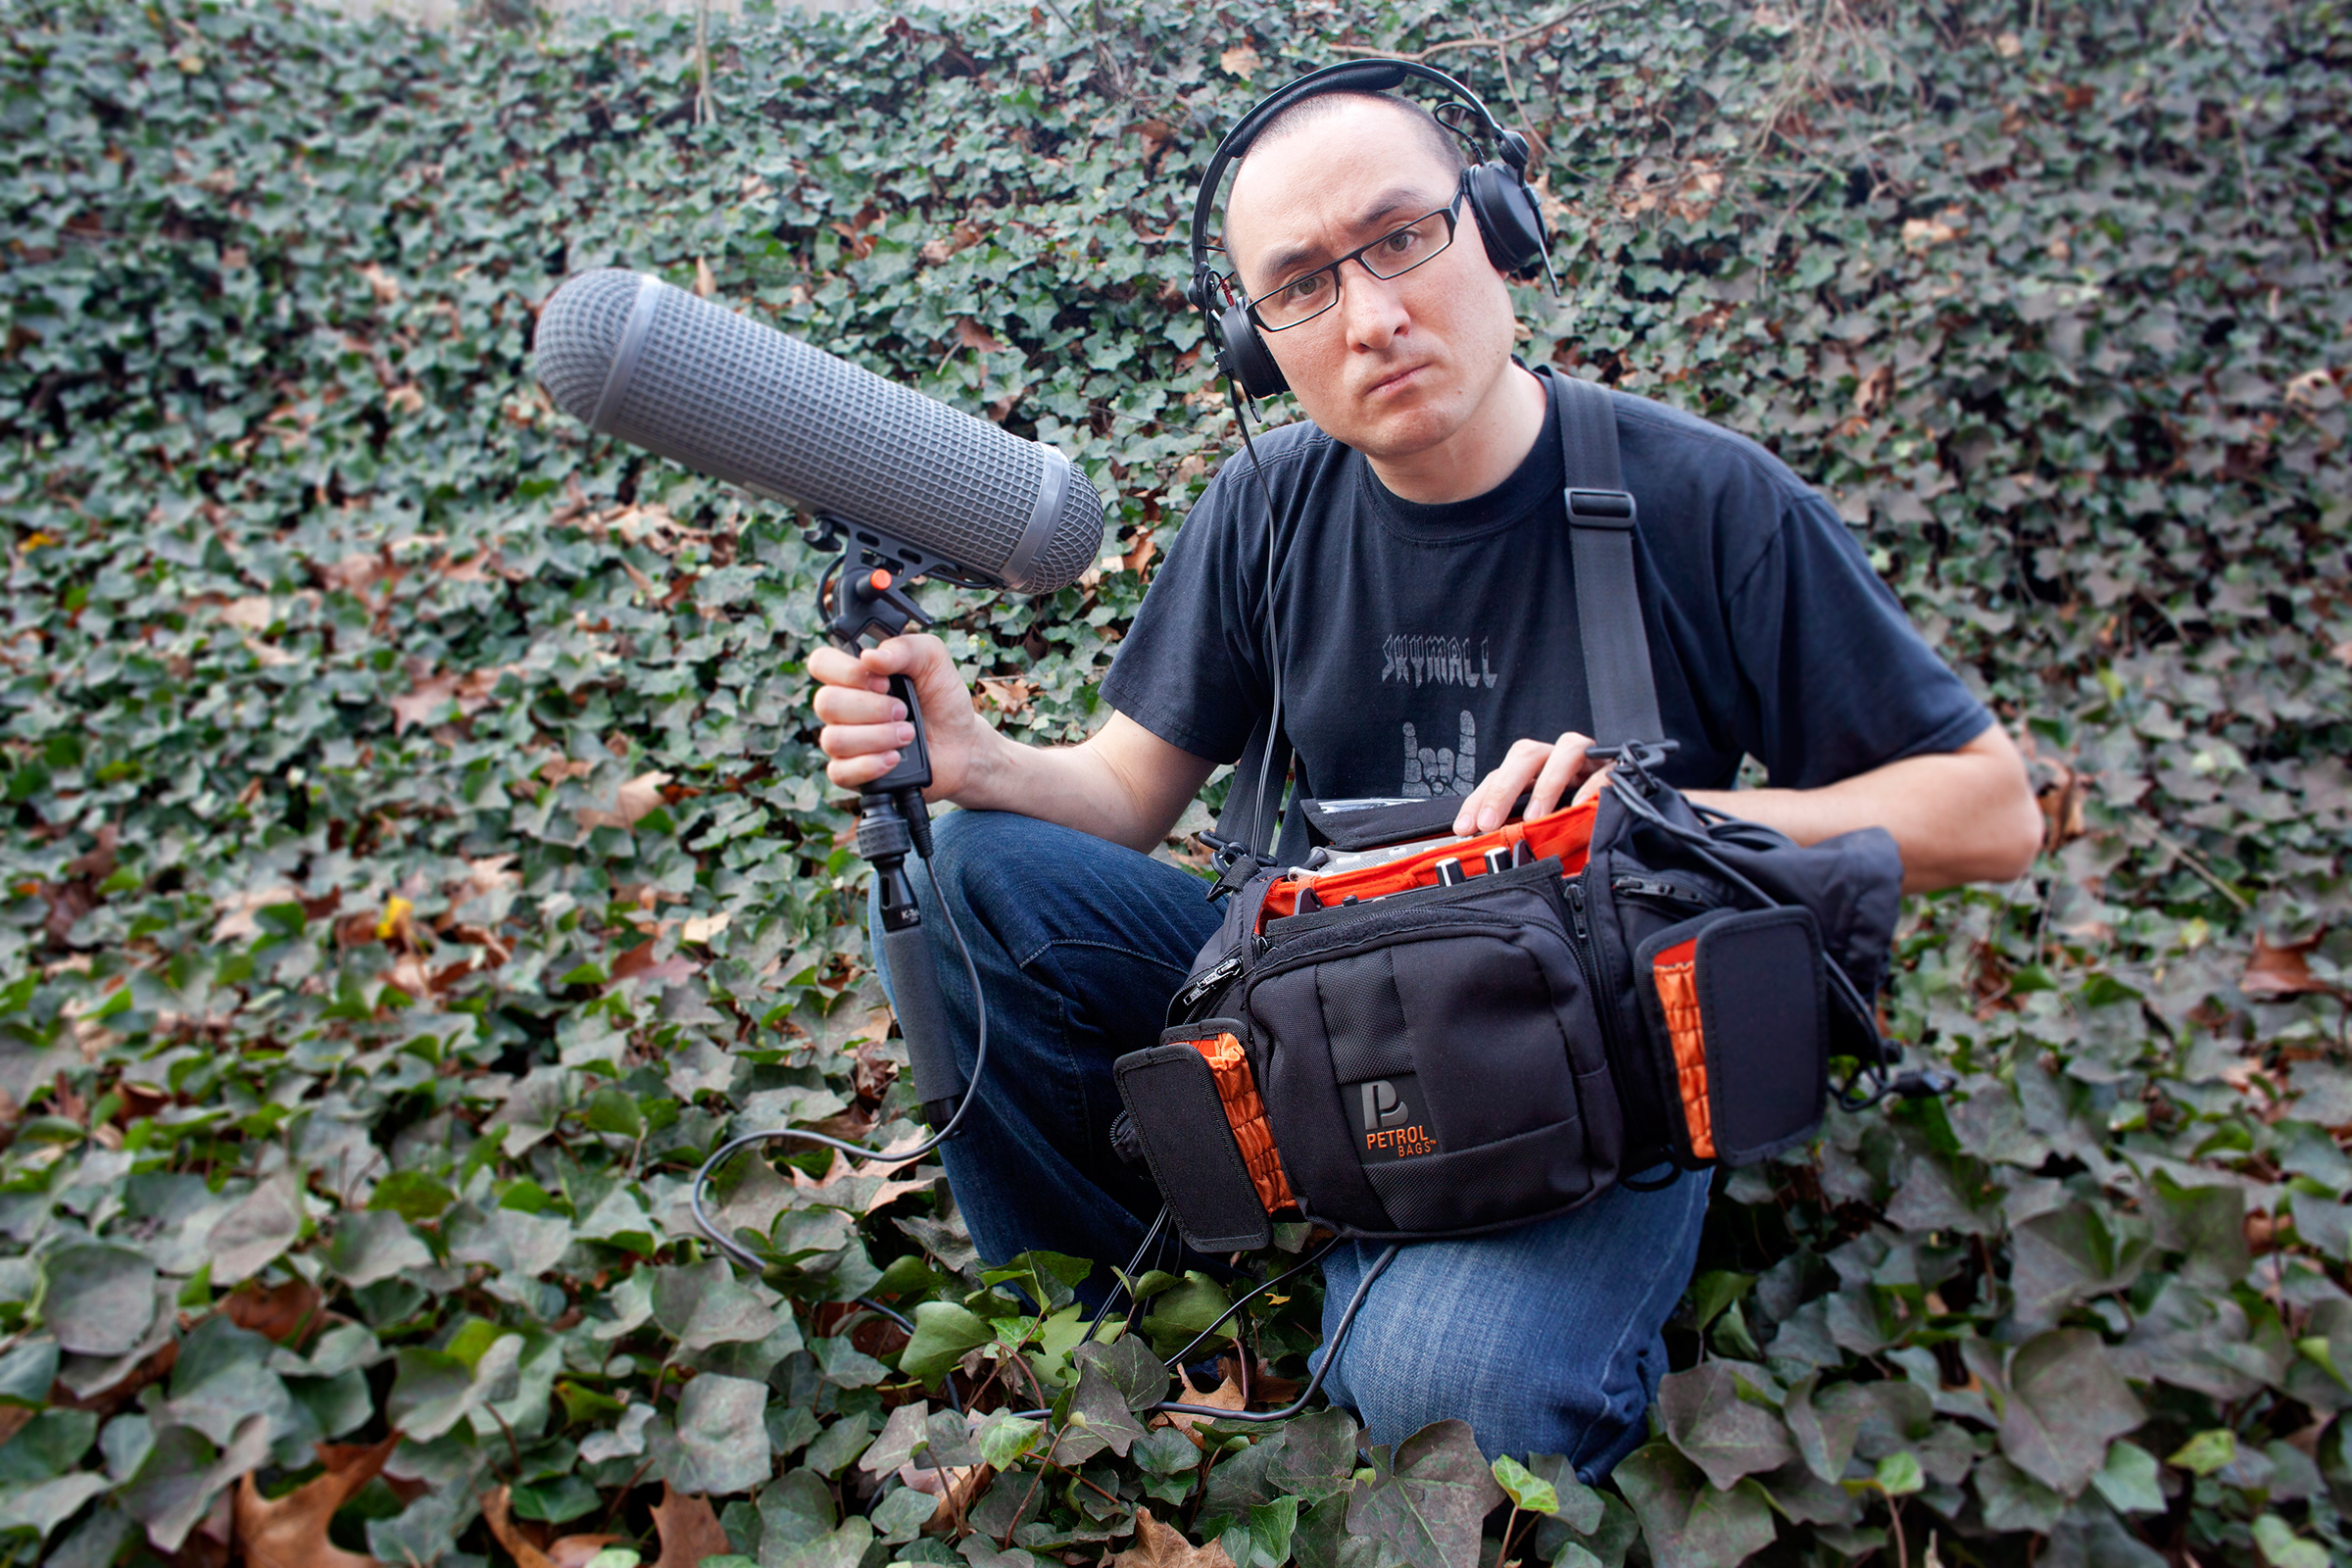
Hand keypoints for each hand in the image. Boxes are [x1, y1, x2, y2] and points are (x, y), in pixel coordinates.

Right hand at [809, 633, 995, 799]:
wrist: (962, 743)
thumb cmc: (942, 700)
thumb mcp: (933, 661)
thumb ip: (905, 647)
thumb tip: (870, 656)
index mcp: (855, 676)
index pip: (821, 663)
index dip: (846, 671)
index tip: (883, 681)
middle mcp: (843, 707)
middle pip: (826, 703)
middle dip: (872, 708)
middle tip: (904, 711)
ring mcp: (845, 741)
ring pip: (833, 739)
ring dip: (878, 737)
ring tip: (907, 734)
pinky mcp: (852, 772)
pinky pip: (839, 772)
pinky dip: (870, 765)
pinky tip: (894, 758)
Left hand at [1450, 730, 1613, 835]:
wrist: (1635, 800)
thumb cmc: (1582, 812)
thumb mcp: (1546, 824)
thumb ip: (1523, 831)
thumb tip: (1490, 850)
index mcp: (1536, 770)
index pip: (1499, 775)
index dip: (1478, 800)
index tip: (1464, 828)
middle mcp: (1557, 759)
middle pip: (1525, 755)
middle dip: (1503, 788)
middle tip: (1490, 823)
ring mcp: (1589, 759)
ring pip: (1565, 750)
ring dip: (1546, 785)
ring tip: (1534, 817)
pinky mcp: (1618, 766)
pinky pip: (1604, 770)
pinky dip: (1591, 786)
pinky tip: (1582, 806)